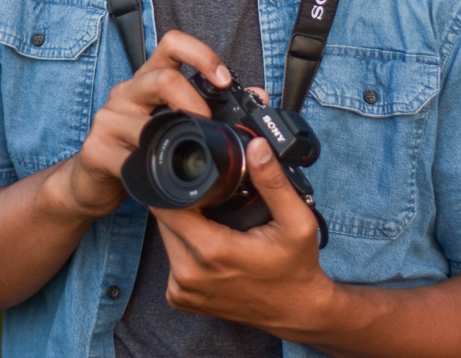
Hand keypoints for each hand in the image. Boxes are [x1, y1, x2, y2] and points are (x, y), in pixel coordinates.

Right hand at [67, 30, 231, 218]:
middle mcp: (126, 92)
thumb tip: (259, 94)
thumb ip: (211, 108)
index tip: (224, 80)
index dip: (201, 54)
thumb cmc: (138, 149)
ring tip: (186, 160)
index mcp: (148, 80)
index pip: (172, 44)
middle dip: (194, 103)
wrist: (92, 182)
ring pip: (145, 122)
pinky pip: (131, 159)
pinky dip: (153, 174)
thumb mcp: (173, 124)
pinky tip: (162, 183)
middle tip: (207, 126)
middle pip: (162, 78)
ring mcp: (108, 118)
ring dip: (173, 144)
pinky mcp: (96, 148)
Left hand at [152, 137, 334, 339]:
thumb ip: (273, 183)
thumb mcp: (296, 222)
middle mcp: (188, 273)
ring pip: (166, 239)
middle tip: (211, 204)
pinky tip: (207, 249)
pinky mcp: (179, 299)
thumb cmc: (296, 268)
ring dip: (182, 228)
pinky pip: (170, 262)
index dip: (175, 187)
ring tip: (212, 225)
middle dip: (182, 206)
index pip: (167, 205)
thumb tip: (256, 146)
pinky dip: (183, 251)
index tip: (194, 181)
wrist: (296, 312)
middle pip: (164, 221)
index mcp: (211, 251)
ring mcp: (182, 289)